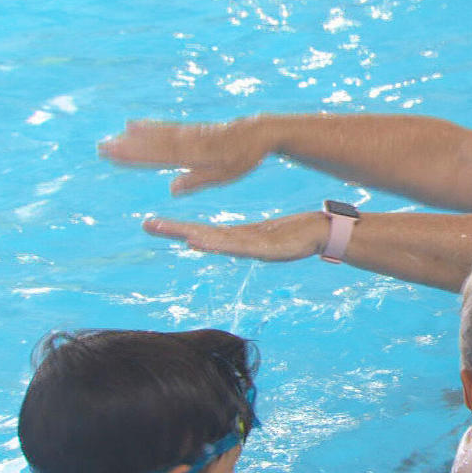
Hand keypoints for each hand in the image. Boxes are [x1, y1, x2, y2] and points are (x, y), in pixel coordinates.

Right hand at [99, 118, 270, 194]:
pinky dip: (150, 127)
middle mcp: (193, 140)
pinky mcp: (193, 127)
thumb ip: (200, 179)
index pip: (165, 155)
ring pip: (161, 134)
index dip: (140, 155)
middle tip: (103, 147)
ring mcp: (192, 132)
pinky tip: (134, 125)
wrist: (260, 129)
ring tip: (113, 137)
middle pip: (158, 144)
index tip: (116, 154)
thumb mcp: (228, 172)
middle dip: (131, 147)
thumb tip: (171, 190)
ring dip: (136, 137)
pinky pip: (169, 127)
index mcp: (202, 153)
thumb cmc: (245, 156)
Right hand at [143, 212, 326, 261]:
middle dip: (177, 232)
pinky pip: (243, 246)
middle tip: (149, 225)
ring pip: (222, 243)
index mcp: (239, 238)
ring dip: (198, 239)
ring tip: (177, 234)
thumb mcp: (264, 232)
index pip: (203, 232)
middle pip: (205, 237)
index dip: (177, 229)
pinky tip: (207, 240)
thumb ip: (245, 233)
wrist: (322, 236)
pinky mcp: (270, 250)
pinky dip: (223, 245)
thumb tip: (228, 232)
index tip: (150, 222)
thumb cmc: (293, 234)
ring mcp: (256, 248)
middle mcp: (243, 244)